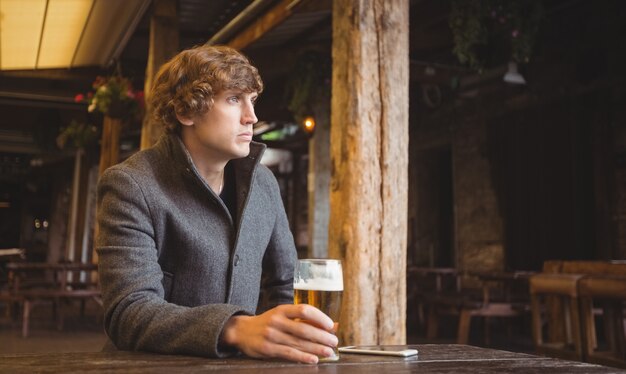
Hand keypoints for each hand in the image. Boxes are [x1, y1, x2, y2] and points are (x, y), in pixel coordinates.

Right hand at [221, 304, 337, 363]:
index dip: (320, 317)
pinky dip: (302, 357)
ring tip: (329, 352)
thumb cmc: (267, 323)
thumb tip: (331, 325)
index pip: (304, 310)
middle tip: (334, 341)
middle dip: (321, 336)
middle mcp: (277, 320)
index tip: (330, 325)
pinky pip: (289, 353)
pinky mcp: (268, 349)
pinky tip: (313, 359)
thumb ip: (303, 319)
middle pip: (304, 328)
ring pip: (298, 342)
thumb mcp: (282, 315)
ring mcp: (271, 335)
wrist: (241, 331)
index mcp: (282, 309)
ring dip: (316, 348)